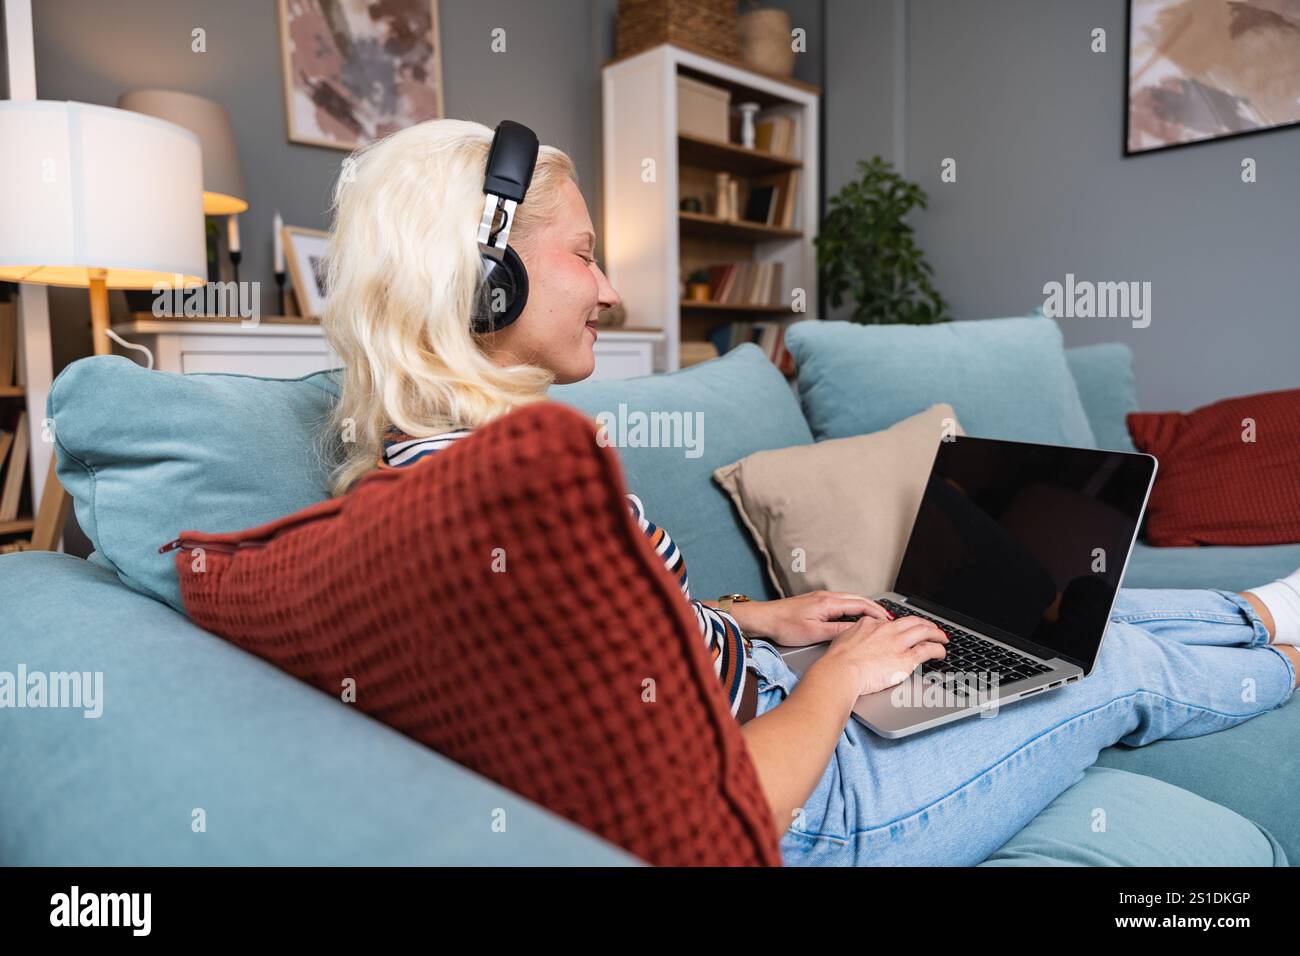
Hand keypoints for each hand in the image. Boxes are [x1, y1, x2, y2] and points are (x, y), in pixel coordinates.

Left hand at [730, 590, 891, 646]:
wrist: (765, 618)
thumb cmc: (785, 626)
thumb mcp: (814, 633)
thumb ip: (838, 631)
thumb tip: (857, 632)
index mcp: (829, 602)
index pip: (860, 605)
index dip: (877, 613)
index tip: (888, 621)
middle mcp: (827, 596)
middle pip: (858, 600)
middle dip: (875, 608)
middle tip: (888, 618)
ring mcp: (821, 598)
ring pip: (850, 600)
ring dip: (865, 607)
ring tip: (876, 618)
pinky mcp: (816, 601)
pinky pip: (841, 602)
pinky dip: (853, 608)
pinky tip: (855, 616)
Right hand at [811, 614, 948, 697]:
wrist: (841, 671)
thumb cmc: (837, 661)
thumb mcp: (843, 639)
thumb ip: (854, 636)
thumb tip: (855, 639)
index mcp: (870, 623)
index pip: (891, 622)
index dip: (901, 626)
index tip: (904, 630)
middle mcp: (886, 629)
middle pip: (912, 621)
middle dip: (924, 623)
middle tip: (931, 627)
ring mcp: (898, 642)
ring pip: (924, 631)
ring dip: (937, 633)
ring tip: (942, 637)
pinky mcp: (906, 658)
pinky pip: (928, 649)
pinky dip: (938, 648)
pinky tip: (941, 651)